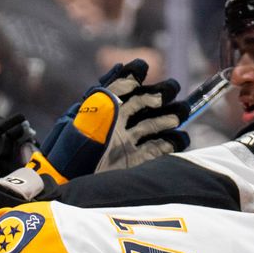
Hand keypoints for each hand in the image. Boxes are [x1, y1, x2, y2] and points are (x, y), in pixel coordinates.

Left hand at [31, 60, 189, 180]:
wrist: (73, 186)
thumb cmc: (72, 155)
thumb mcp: (82, 125)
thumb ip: (100, 105)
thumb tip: (117, 82)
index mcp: (104, 112)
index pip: (121, 88)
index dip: (131, 75)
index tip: (142, 67)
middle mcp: (117, 124)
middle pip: (143, 104)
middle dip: (159, 94)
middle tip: (172, 90)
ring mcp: (128, 142)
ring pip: (153, 125)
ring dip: (168, 118)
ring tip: (180, 115)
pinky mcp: (135, 161)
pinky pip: (158, 148)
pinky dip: (172, 143)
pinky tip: (181, 138)